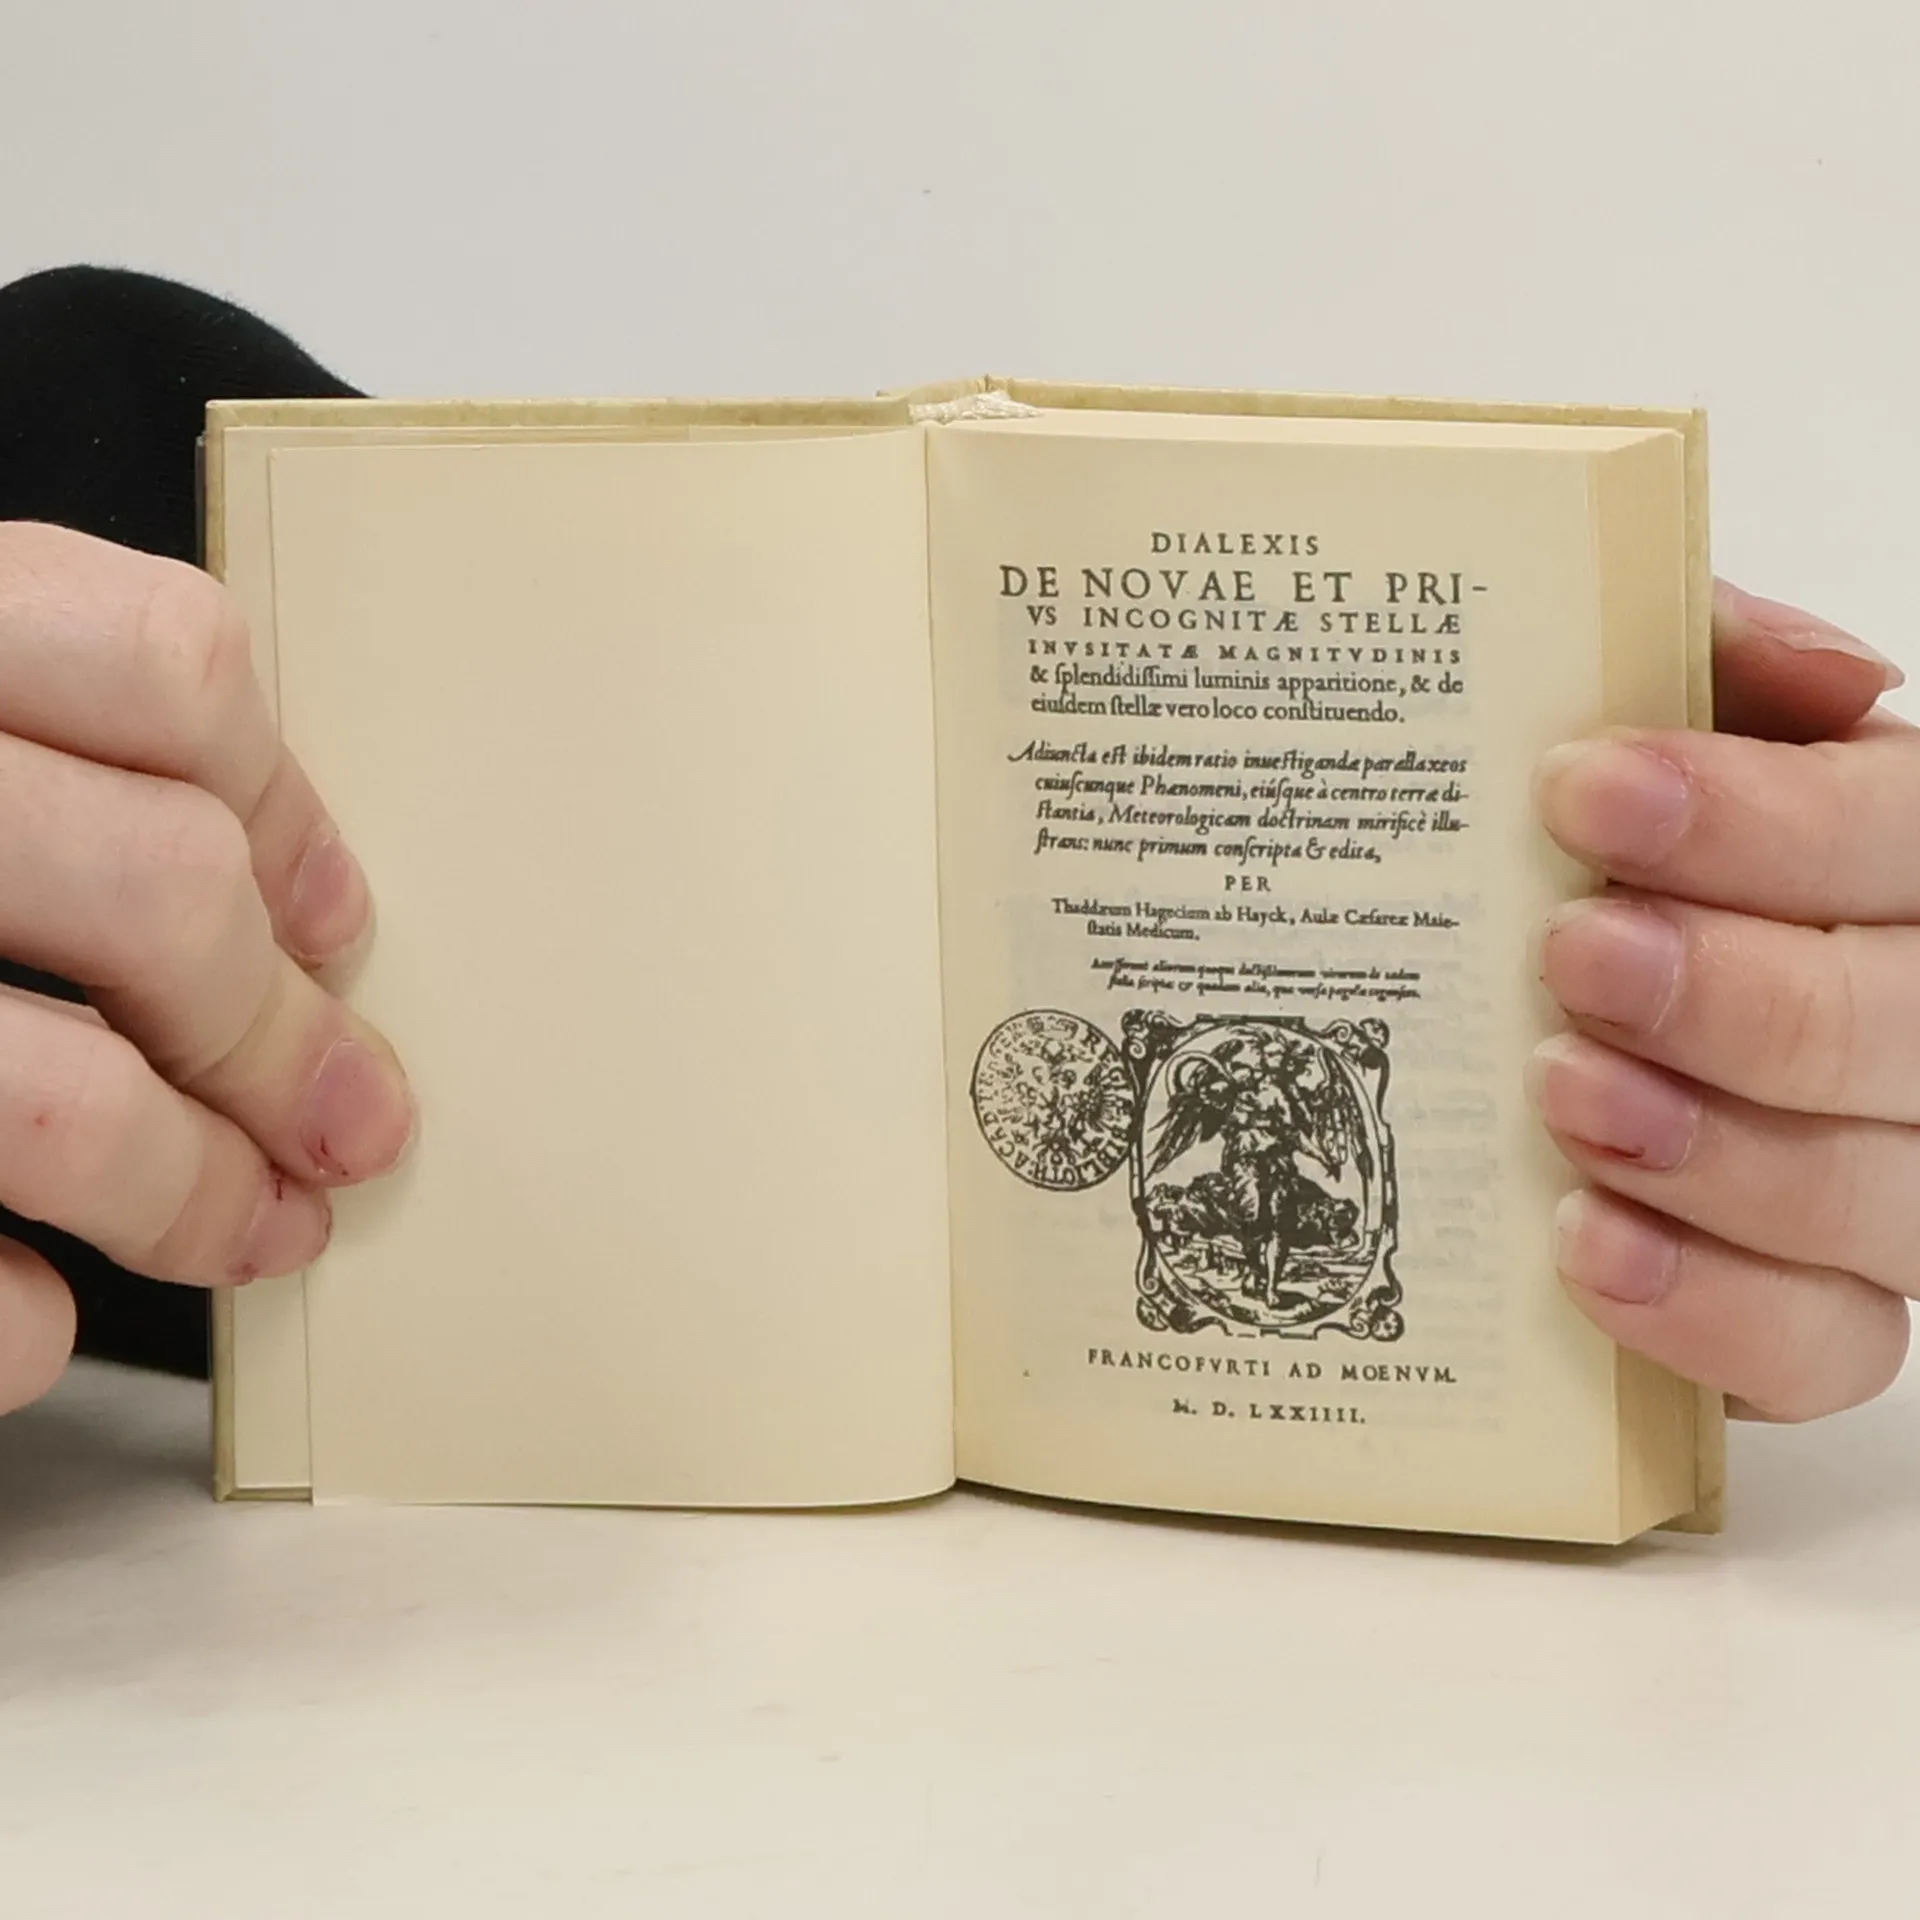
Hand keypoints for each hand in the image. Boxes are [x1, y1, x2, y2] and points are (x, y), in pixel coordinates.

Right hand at [0, 525, 412, 1414]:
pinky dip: (7, 1320)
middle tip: (353, 1120)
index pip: (159, 662)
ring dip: (192, 1193)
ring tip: (259, 1230)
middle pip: (157, 891)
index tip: (334, 921)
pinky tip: (36, 1318)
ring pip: (54, 1102)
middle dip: (283, 1038)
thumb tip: (283, 908)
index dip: (286, 807)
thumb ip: (26, 754)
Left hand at [1535, 581, 1913, 1419]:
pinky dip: (1709, 1309)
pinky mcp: (1823, 1307)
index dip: (1759, 822)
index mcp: (1906, 864)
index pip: (1903, 835)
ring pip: (1880, 1196)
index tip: (1587, 793)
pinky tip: (1588, 1249)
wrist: (1579, 1000)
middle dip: (1735, 993)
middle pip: (1902, 1025)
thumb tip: (1826, 673)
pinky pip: (1824, 1343)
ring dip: (1717, 1154)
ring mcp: (1896, 1182)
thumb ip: (1722, 674)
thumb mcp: (1669, 741)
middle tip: (1573, 956)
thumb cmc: (1627, 865)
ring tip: (1567, 1096)